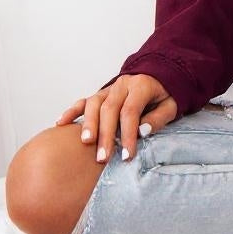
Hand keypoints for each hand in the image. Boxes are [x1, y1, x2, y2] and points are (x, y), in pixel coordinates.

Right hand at [55, 74, 176, 164]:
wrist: (159, 76)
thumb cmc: (164, 95)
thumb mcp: (171, 105)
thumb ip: (158, 118)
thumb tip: (142, 131)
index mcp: (141, 86)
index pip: (130, 111)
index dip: (128, 134)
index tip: (127, 155)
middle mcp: (122, 85)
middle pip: (109, 109)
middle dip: (105, 134)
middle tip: (102, 157)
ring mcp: (109, 88)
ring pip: (93, 104)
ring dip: (88, 124)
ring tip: (86, 143)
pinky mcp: (100, 94)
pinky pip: (83, 101)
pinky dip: (72, 111)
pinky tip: (61, 123)